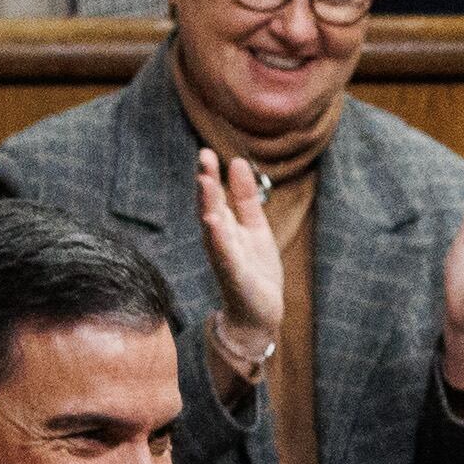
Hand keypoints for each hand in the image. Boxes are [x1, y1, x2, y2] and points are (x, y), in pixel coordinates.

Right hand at [190, 150, 285, 383]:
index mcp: (225, 226)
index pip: (215, 195)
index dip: (211, 173)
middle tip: (203, 157)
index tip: (207, 151)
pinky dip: (218, 238)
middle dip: (205, 183)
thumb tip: (238, 162)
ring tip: (205, 182)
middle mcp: (219, 240)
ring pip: (212, 228)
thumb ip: (246, 197)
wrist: (260, 313)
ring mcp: (224, 257)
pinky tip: (213, 222)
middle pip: (209, 207)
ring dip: (207, 205)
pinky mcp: (233, 275)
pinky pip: (224, 254)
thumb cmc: (254, 270)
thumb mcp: (255, 227)